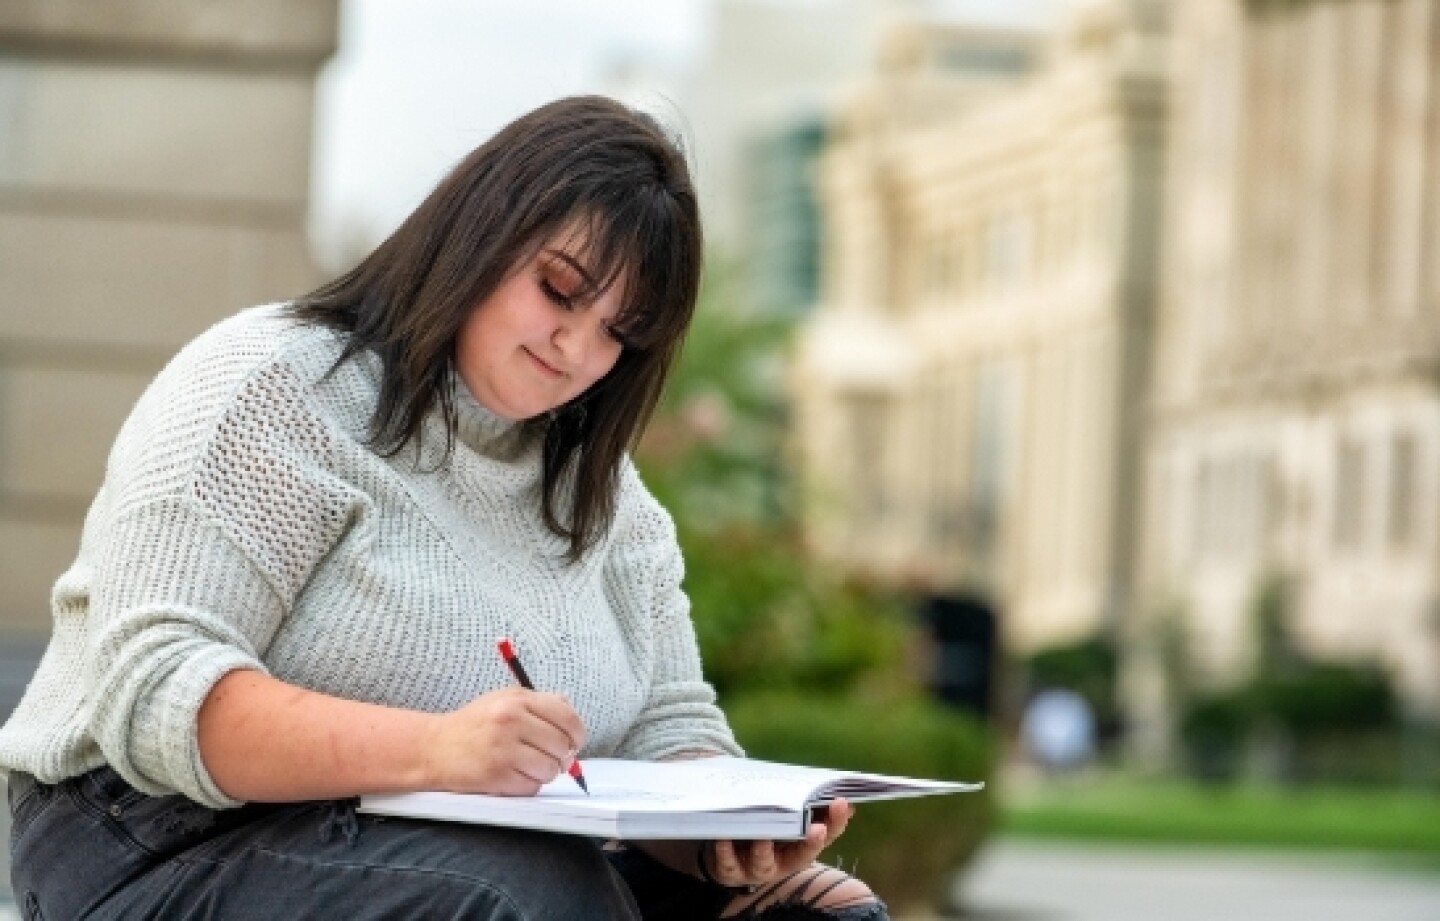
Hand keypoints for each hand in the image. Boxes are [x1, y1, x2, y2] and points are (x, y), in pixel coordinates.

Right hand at [420, 687, 585, 795]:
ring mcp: (503, 749)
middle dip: (562, 757)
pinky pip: (532, 787)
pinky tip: (514, 777)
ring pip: (550, 769)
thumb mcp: (504, 700)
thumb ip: (540, 703)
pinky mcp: (496, 775)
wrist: (434, 747)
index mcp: (518, 700)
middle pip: (562, 746)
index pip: (567, 717)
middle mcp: (511, 721)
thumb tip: (571, 717)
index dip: (577, 734)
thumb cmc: (473, 725)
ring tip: (529, 767)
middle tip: (551, 758)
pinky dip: (528, 786)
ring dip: (545, 773)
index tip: (574, 743)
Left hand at [701, 798, 853, 890]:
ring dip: (765, 852)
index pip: (825, 836)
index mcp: (799, 846)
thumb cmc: (762, 828)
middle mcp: (783, 861)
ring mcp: (757, 868)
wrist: (725, 850)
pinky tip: (724, 838)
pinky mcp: (730, 871)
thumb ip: (804, 804)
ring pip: (764, 865)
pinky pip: (728, 864)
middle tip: (819, 829)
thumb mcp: (783, 816)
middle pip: (802, 855)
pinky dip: (726, 852)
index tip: (842, 803)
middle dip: (811, 842)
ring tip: (763, 838)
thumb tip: (837, 791)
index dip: (835, 822)